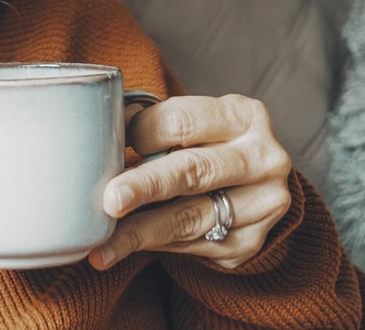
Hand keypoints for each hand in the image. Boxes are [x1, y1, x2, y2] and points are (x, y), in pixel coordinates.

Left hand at [88, 95, 291, 270]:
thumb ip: (150, 124)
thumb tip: (101, 136)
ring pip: (191, 219)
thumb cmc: (203, 143)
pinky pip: (194, 247)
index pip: (181, 122)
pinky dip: (154, 246)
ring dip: (140, 233)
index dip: (140, 133)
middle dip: (146, 187)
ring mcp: (262, 204)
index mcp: (242, 116)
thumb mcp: (189, 122)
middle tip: (110, 201)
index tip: (108, 145)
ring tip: (102, 245)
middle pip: (194, 171)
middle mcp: (262, 159)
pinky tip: (123, 249)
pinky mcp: (251, 242)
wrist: (248, 182)